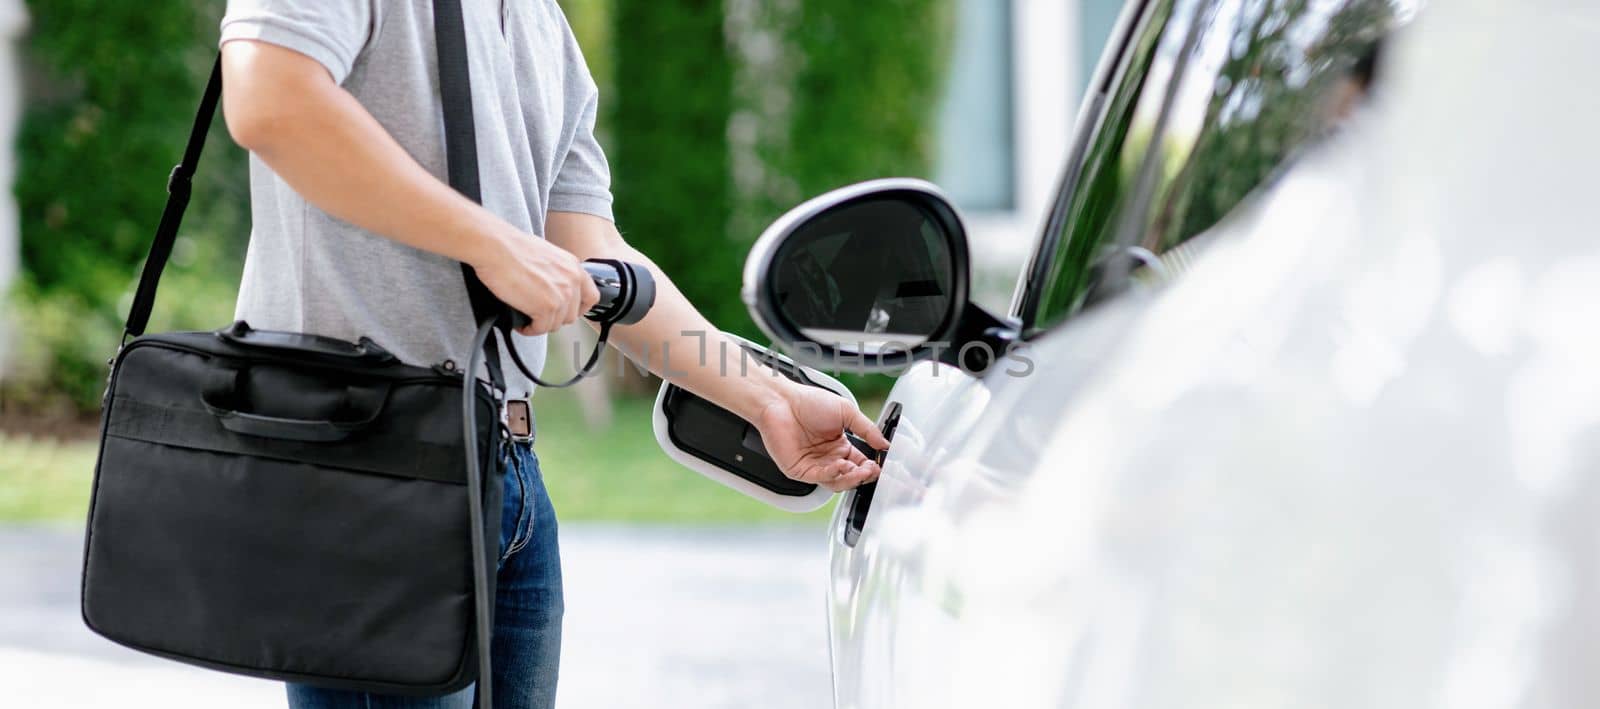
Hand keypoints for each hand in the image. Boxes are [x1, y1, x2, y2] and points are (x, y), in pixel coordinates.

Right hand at [472, 232, 601, 335]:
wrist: (496, 247)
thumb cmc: (512, 248)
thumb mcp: (546, 256)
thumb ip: (556, 273)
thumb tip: (551, 289)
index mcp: (573, 266)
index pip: (590, 297)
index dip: (578, 309)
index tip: (565, 312)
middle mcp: (572, 281)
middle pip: (571, 316)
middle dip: (554, 318)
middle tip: (537, 315)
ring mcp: (561, 295)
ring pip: (556, 324)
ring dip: (540, 324)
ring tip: (525, 317)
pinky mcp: (546, 307)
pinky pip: (541, 329)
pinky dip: (529, 329)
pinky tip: (520, 323)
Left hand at [755, 383, 890, 491]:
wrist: (782, 401)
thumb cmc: (808, 402)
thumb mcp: (847, 412)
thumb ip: (867, 429)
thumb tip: (884, 444)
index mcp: (840, 446)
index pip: (861, 464)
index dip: (873, 467)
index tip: (883, 465)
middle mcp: (828, 458)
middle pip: (851, 477)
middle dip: (865, 475)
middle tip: (874, 469)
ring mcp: (814, 466)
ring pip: (837, 483)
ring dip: (851, 478)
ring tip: (861, 470)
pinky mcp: (800, 471)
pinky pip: (820, 478)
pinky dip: (832, 474)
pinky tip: (840, 465)